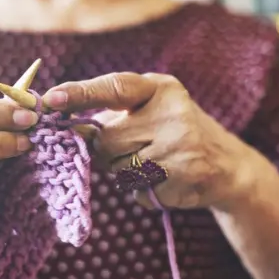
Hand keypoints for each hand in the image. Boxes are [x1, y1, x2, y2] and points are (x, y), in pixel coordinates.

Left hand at [42, 73, 258, 209]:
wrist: (228, 165)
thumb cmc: (178, 133)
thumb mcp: (154, 110)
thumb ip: (115, 114)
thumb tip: (67, 124)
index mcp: (162, 89)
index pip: (114, 87)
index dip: (80, 93)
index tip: (50, 99)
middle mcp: (173, 112)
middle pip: (108, 139)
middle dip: (107, 151)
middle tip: (130, 149)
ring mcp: (181, 145)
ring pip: (119, 168)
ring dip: (125, 172)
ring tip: (155, 163)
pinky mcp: (185, 175)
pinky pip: (138, 190)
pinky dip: (143, 190)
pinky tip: (167, 180)